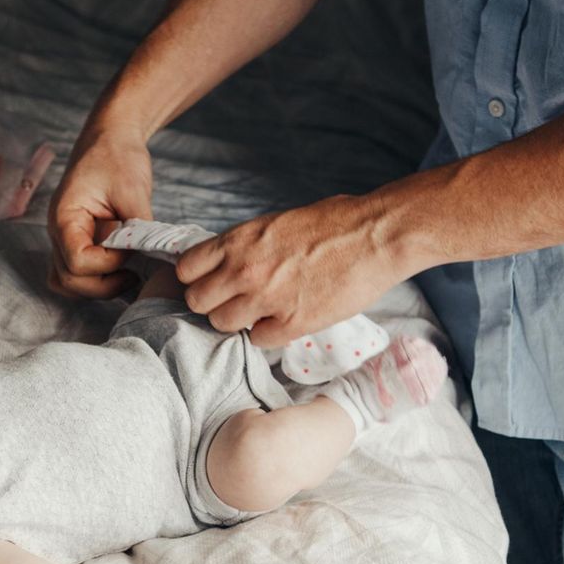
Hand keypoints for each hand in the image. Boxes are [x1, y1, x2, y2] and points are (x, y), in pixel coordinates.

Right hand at [47, 123, 154, 299]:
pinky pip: (72, 273)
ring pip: (67, 282)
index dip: (108, 264)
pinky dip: (92, 281)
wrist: (110, 138)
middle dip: (104, 284)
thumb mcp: (132, 189)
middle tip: (134, 274)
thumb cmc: (117, 156)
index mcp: (64, 217)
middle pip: (69, 279)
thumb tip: (148, 255)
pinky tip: (117, 270)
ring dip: (96, 287)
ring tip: (126, 275)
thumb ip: (138, 226)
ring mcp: (64, 239)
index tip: (130, 249)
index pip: (77, 261)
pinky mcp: (76, 241)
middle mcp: (58, 232)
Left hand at [175, 192, 414, 348]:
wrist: (377, 236)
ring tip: (259, 311)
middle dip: (212, 301)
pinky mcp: (292, 323)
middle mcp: (244, 270)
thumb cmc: (334, 223)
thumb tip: (227, 261)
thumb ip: (246, 246)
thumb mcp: (276, 223)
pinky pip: (257, 340)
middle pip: (197, 301)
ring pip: (222, 324)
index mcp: (239, 240)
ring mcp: (267, 299)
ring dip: (237, 320)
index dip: (196, 277)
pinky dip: (266, 334)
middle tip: (233, 299)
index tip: (210, 280)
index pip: (186, 269)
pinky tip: (282, 320)